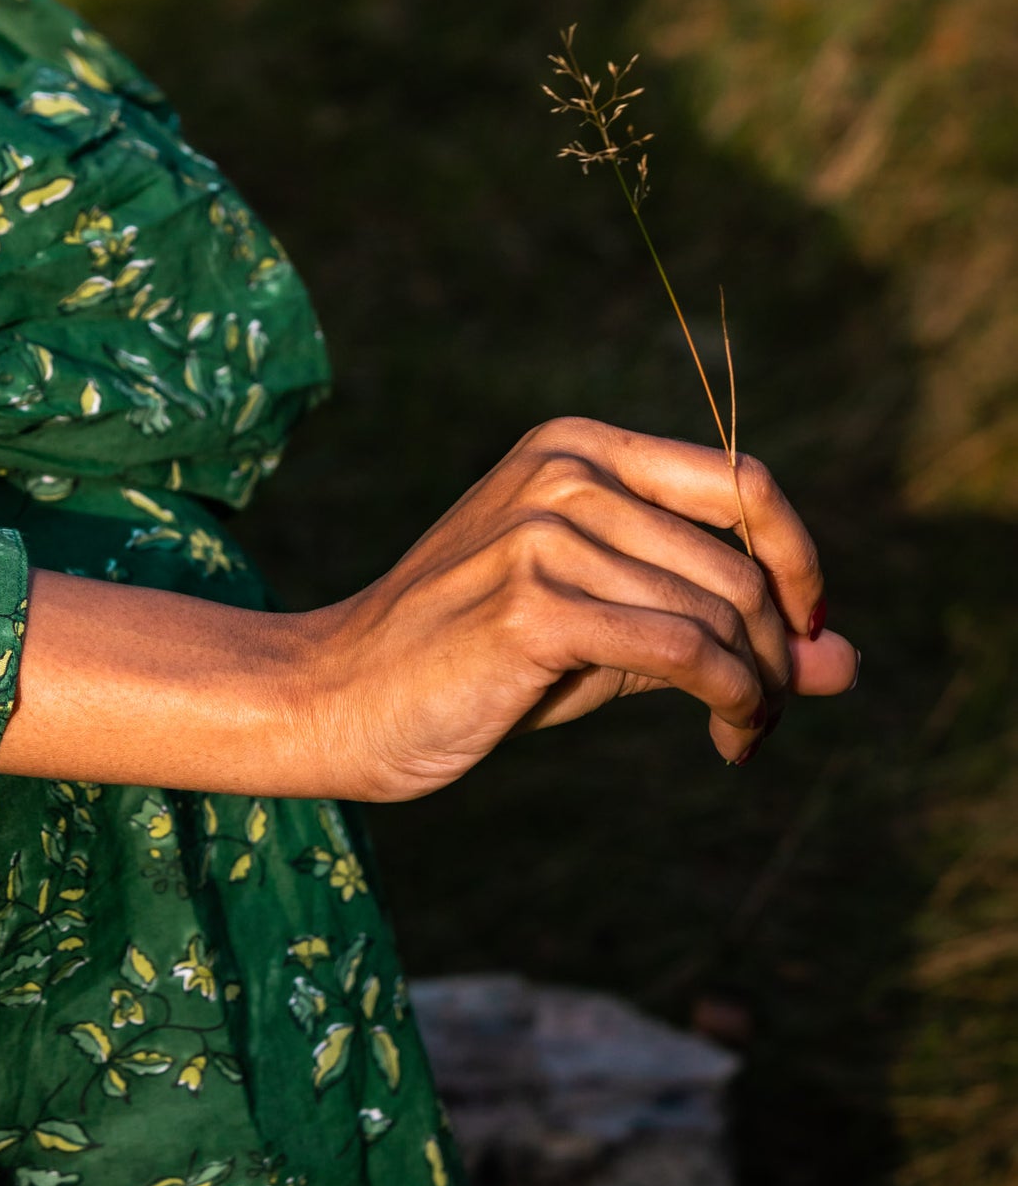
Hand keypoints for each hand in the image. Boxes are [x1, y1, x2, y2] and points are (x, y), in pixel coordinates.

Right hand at [300, 416, 857, 799]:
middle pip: (740, 560)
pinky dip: (730, 700)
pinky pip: (684, 650)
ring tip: (746, 734)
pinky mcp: (531, 605)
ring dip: (760, 687)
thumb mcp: (607, 635)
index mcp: (575, 448)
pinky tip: (728, 737)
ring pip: (720, 610)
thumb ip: (719, 632)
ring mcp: (544, 531)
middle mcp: (563, 472)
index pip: (740, 481)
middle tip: (772, 716)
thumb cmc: (471, 667)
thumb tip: (847, 662)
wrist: (336, 698)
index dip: (799, 559)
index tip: (809, 632)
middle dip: (780, 649)